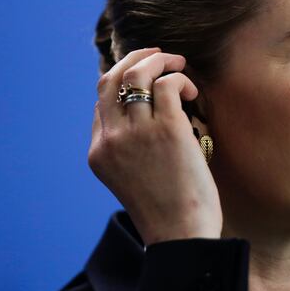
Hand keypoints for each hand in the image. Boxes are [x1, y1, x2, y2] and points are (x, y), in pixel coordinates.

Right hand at [88, 47, 222, 244]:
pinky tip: (191, 92)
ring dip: (162, 62)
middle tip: (160, 56)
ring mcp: (137, 133)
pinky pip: (168, 84)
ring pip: (139, 74)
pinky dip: (180, 79)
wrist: (181, 234)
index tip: (145, 78)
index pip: (101, 102)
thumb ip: (128, 147)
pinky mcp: (167, 129)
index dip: (123, 82)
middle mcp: (111, 139)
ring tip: (180, 64)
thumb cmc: (166, 209)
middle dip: (135, 58)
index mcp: (98, 152)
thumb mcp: (132, 177)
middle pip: (111, 79)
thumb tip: (145, 114)